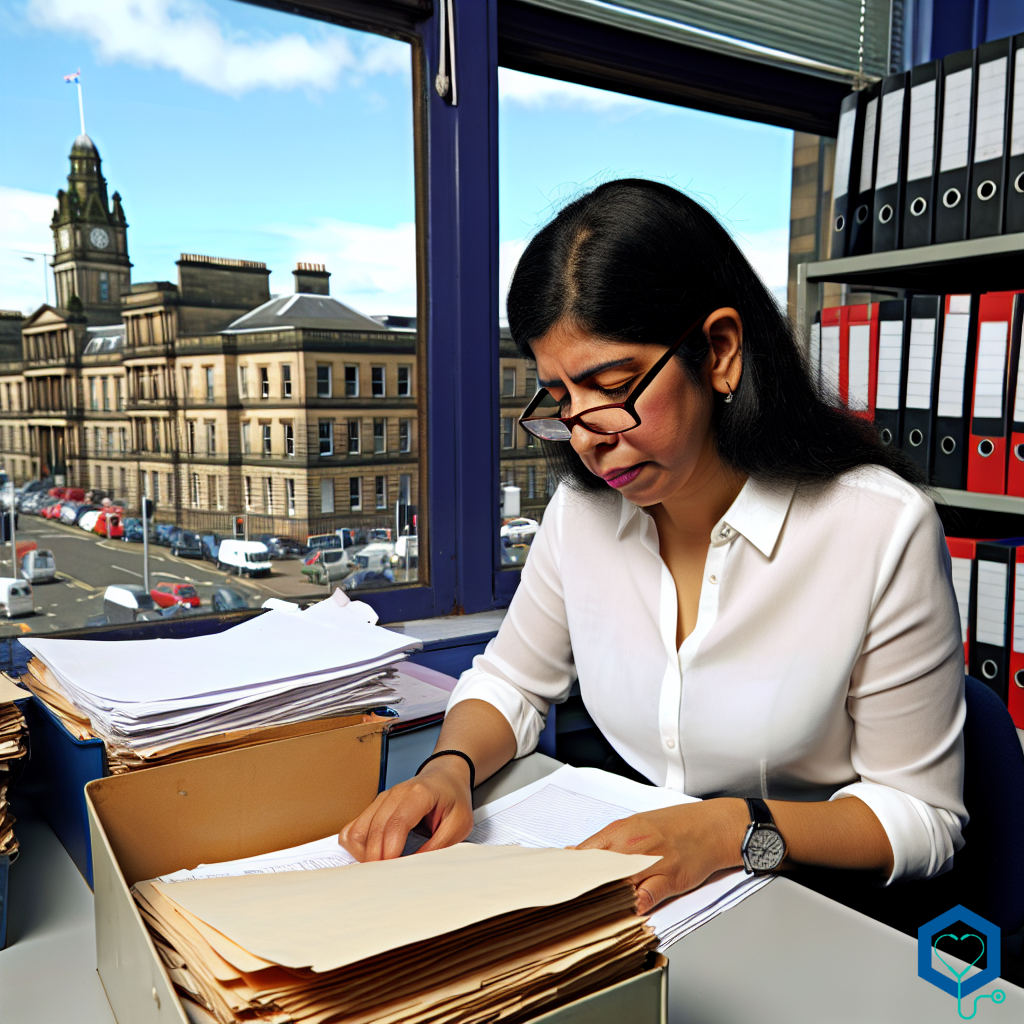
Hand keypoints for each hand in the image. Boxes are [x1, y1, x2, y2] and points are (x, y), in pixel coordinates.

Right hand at [339, 758, 474, 861]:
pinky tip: (374, 856)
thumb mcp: (459, 824)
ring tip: (383, 868)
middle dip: (377, 860)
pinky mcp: (374, 807)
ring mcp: (381, 799)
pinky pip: (353, 829)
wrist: (445, 778)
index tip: (393, 873)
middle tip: (388, 880)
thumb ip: (439, 845)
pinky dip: (357, 847)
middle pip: (374, 830)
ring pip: (358, 831)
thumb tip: (415, 868)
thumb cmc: (453, 799)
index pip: (396, 823)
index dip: (390, 851)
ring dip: (365, 855)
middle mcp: (395, 794)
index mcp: (419, 794)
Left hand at [575, 799, 746, 912]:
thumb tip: (578, 854)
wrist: (712, 825)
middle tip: (566, 904)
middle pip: (595, 871)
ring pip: (617, 884)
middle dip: (581, 888)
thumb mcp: (637, 825)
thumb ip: (610, 843)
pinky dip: (635, 906)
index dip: (570, 872)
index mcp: (620, 831)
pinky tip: (627, 913)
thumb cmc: (676, 825)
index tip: (557, 884)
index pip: (584, 854)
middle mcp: (631, 845)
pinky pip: (646, 896)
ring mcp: (650, 862)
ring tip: (588, 913)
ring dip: (604, 899)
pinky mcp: (669, 878)